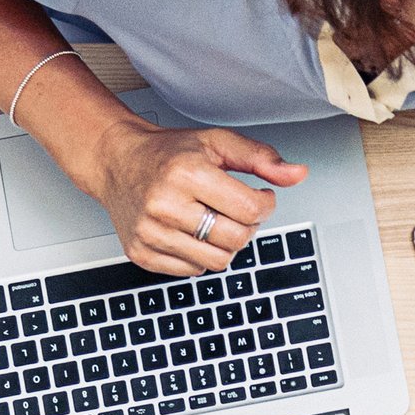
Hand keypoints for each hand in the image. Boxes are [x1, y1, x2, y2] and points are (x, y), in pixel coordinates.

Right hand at [73, 121, 309, 276]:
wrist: (116, 161)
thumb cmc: (168, 153)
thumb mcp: (217, 143)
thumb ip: (261, 158)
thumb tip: (298, 174)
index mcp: (186, 172)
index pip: (252, 209)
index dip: (266, 204)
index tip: (259, 196)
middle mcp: (165, 204)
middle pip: (237, 240)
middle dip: (246, 226)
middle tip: (233, 209)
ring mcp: (150, 232)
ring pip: (218, 261)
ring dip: (224, 244)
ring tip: (211, 220)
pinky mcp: (141, 253)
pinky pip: (193, 270)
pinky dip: (200, 255)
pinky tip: (189, 232)